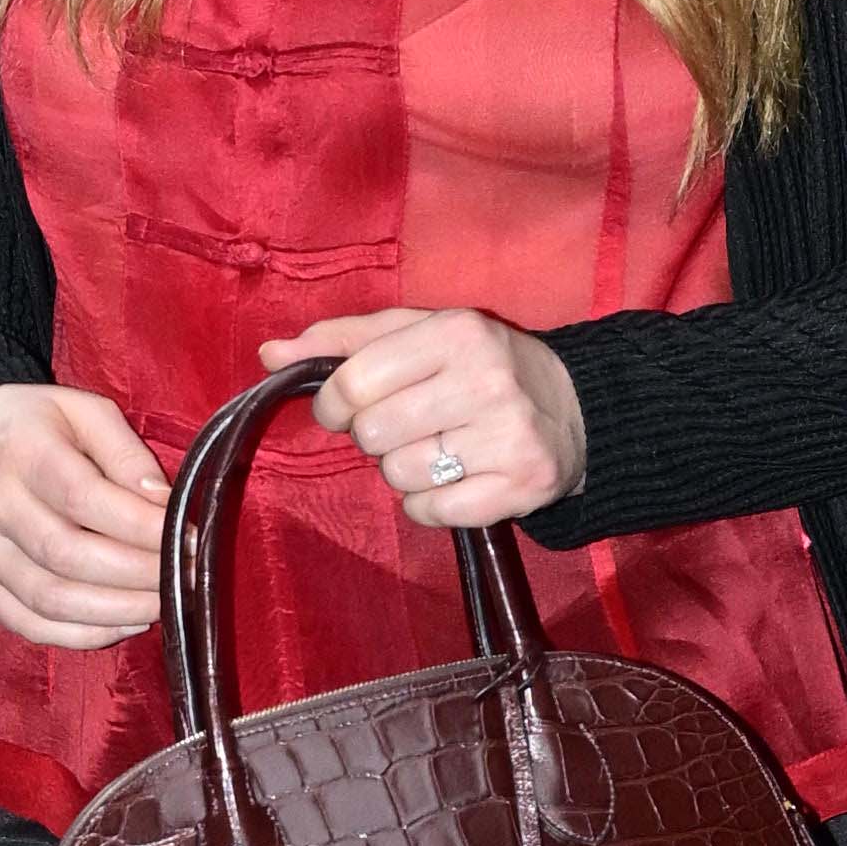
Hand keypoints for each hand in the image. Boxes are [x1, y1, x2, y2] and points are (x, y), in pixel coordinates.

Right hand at [0, 382, 170, 646]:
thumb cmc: (36, 425)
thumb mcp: (84, 410)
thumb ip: (125, 452)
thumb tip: (164, 503)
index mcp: (20, 452)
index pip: (84, 499)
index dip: (142, 527)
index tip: (187, 538)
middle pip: (70, 556)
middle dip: (139, 574)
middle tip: (185, 575)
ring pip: (53, 600)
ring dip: (118, 610)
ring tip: (164, 603)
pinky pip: (32, 624)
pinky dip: (84, 634)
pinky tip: (125, 623)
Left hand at [267, 309, 588, 528]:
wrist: (577, 409)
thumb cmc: (478, 367)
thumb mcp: (418, 334)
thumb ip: (342, 340)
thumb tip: (269, 354)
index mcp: (455, 333)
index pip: (353, 383)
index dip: (334, 404)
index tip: (344, 409)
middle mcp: (486, 381)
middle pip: (373, 435)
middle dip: (374, 438)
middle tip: (402, 427)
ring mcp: (508, 438)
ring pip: (400, 476)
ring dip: (402, 471)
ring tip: (434, 450)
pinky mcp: (522, 487)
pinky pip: (432, 512)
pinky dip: (429, 504)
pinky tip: (453, 479)